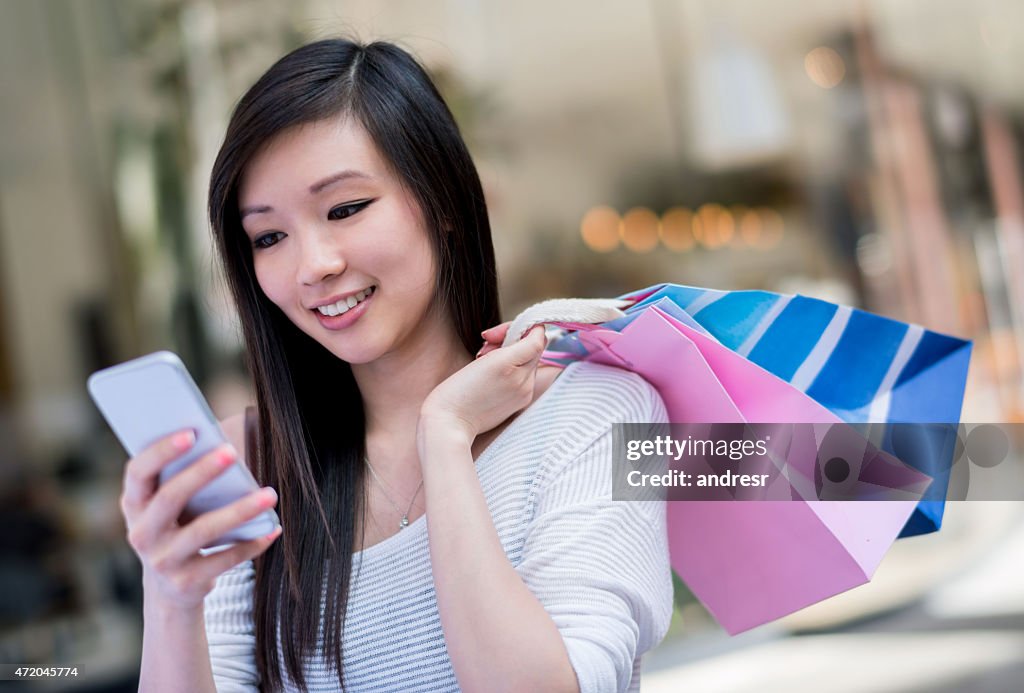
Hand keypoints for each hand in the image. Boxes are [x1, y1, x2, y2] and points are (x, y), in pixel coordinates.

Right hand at [120, 430, 281, 610]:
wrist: (169, 590)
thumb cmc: (177, 529)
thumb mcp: (168, 507)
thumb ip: (181, 478)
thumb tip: (223, 444)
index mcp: (134, 505)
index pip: (138, 473)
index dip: (160, 451)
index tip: (191, 432)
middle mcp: (142, 534)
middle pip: (170, 498)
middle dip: (201, 472)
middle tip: (232, 451)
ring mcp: (162, 561)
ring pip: (203, 531)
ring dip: (239, 511)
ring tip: (269, 494)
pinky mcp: (186, 583)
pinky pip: (224, 560)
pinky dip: (251, 544)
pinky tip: (272, 529)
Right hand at [421, 324, 546, 443]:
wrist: (448, 423)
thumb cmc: (460, 391)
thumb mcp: (490, 360)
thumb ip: (521, 346)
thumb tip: (538, 334)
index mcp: (518, 369)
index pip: (537, 337)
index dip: (516, 328)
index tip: (495, 334)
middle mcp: (526, 383)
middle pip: (531, 349)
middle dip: (509, 341)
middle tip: (484, 347)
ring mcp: (523, 395)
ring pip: (525, 362)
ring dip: (507, 356)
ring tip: (482, 361)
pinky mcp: (517, 404)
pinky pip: (520, 377)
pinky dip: (508, 371)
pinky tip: (488, 375)